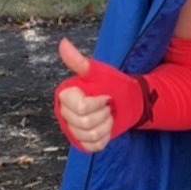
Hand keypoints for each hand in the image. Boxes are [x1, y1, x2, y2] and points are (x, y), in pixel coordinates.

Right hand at [55, 38, 115, 152]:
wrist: (127, 101)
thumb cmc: (112, 84)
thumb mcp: (97, 72)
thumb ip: (79, 61)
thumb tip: (63, 42)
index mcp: (65, 96)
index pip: (81, 108)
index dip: (98, 103)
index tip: (105, 95)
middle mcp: (64, 114)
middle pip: (85, 123)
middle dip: (103, 114)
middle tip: (107, 106)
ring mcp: (72, 130)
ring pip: (90, 135)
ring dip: (106, 125)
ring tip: (108, 115)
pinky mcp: (82, 143)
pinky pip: (94, 146)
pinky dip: (105, 137)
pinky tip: (106, 127)